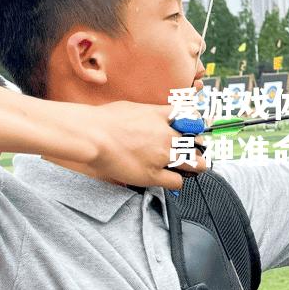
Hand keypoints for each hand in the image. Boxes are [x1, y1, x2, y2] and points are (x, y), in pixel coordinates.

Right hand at [78, 101, 208, 191]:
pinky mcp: (153, 174)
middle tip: (191, 151)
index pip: (192, 116)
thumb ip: (149, 113)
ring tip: (190, 168)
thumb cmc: (104, 120)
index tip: (192, 129)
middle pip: (197, 142)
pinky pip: (177, 182)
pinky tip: (170, 178)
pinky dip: (177, 181)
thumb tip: (153, 117)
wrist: (92, 135)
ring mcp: (162, 155)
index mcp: (161, 116)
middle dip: (196, 147)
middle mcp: (166, 135)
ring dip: (194, 166)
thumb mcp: (132, 107)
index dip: (195, 124)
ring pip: (194, 164)